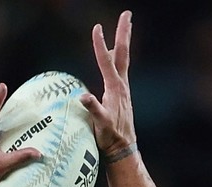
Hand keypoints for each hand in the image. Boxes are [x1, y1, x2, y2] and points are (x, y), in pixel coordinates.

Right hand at [80, 9, 136, 153]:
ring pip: (123, 59)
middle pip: (122, 53)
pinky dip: (117, 58)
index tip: (97, 28)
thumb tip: (84, 97)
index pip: (106, 61)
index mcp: (115, 88)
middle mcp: (121, 84)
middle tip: (127, 14)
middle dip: (124, 32)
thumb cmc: (110, 137)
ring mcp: (122, 88)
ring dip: (123, 41)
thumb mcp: (101, 124)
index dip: (100, 45)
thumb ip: (94, 109)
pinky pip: (119, 70)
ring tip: (125, 28)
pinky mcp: (121, 94)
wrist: (123, 148)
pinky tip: (114, 58)